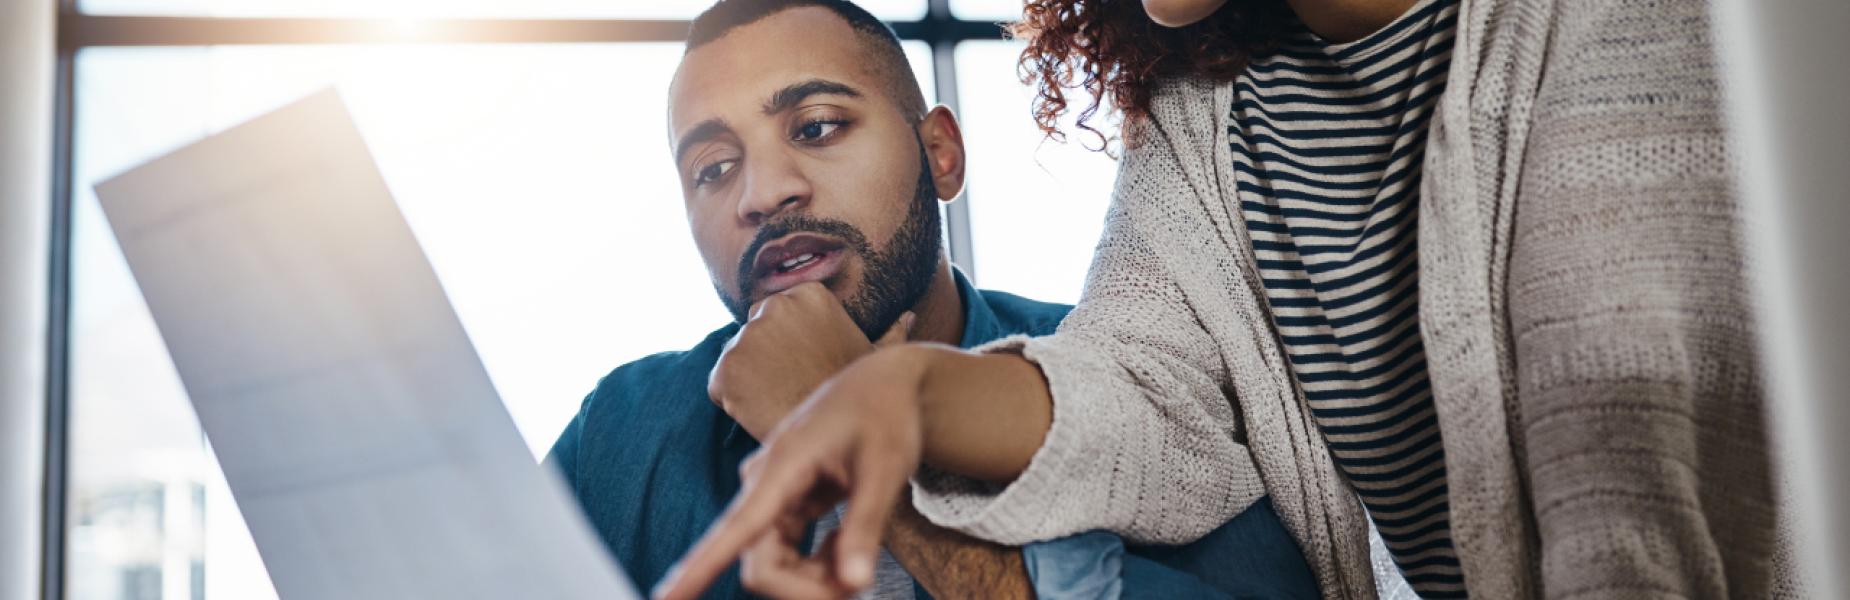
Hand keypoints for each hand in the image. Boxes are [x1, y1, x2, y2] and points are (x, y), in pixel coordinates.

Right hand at [655, 346, 932, 599]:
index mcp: (780, 468)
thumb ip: (866, 527)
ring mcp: (770, 496)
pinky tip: (846, 541)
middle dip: (808, 589)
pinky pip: (786, 554)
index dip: (695, 571)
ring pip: (774, 565)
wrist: (883, 383)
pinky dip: (819, 565)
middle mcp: (763, 484)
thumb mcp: (884, 469)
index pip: (733, 531)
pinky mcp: (782, 505)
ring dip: (815, 579)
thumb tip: (855, 584)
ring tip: (859, 557)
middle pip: (761, 567)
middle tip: (859, 582)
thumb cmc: (884, 415)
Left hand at [709, 281, 912, 439]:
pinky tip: (763, 411)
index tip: (804, 364)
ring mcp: (746, 337)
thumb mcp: (877, 358)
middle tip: (789, 385)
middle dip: (764, 356)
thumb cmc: (860, 395)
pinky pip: (720, 386)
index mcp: (808, 294)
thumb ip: (889, 333)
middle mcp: (773, 306)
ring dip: (748, 378)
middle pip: (753, 332)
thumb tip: (909, 315)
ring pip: (736, 359)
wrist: (839, 435)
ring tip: (779, 400)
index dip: (788, 343)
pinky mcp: (726, 369)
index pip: (779, 313)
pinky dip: (733, 400)